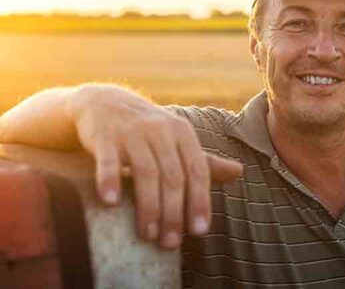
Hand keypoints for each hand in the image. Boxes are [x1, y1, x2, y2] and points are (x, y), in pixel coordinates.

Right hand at [71, 84, 242, 248]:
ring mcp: (132, 132)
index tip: (199, 232)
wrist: (104, 102)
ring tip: (147, 235)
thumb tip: (239, 173)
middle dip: (173, 212)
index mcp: (183, 134)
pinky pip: (109, 160)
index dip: (200, 202)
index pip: (197, 171)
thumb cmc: (147, 130)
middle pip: (173, 176)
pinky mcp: (106, 135)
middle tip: (170, 243)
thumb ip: (204, 161)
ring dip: (148, 206)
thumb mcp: (178, 140)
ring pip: (145, 171)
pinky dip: (110, 180)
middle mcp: (161, 130)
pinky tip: (111, 203)